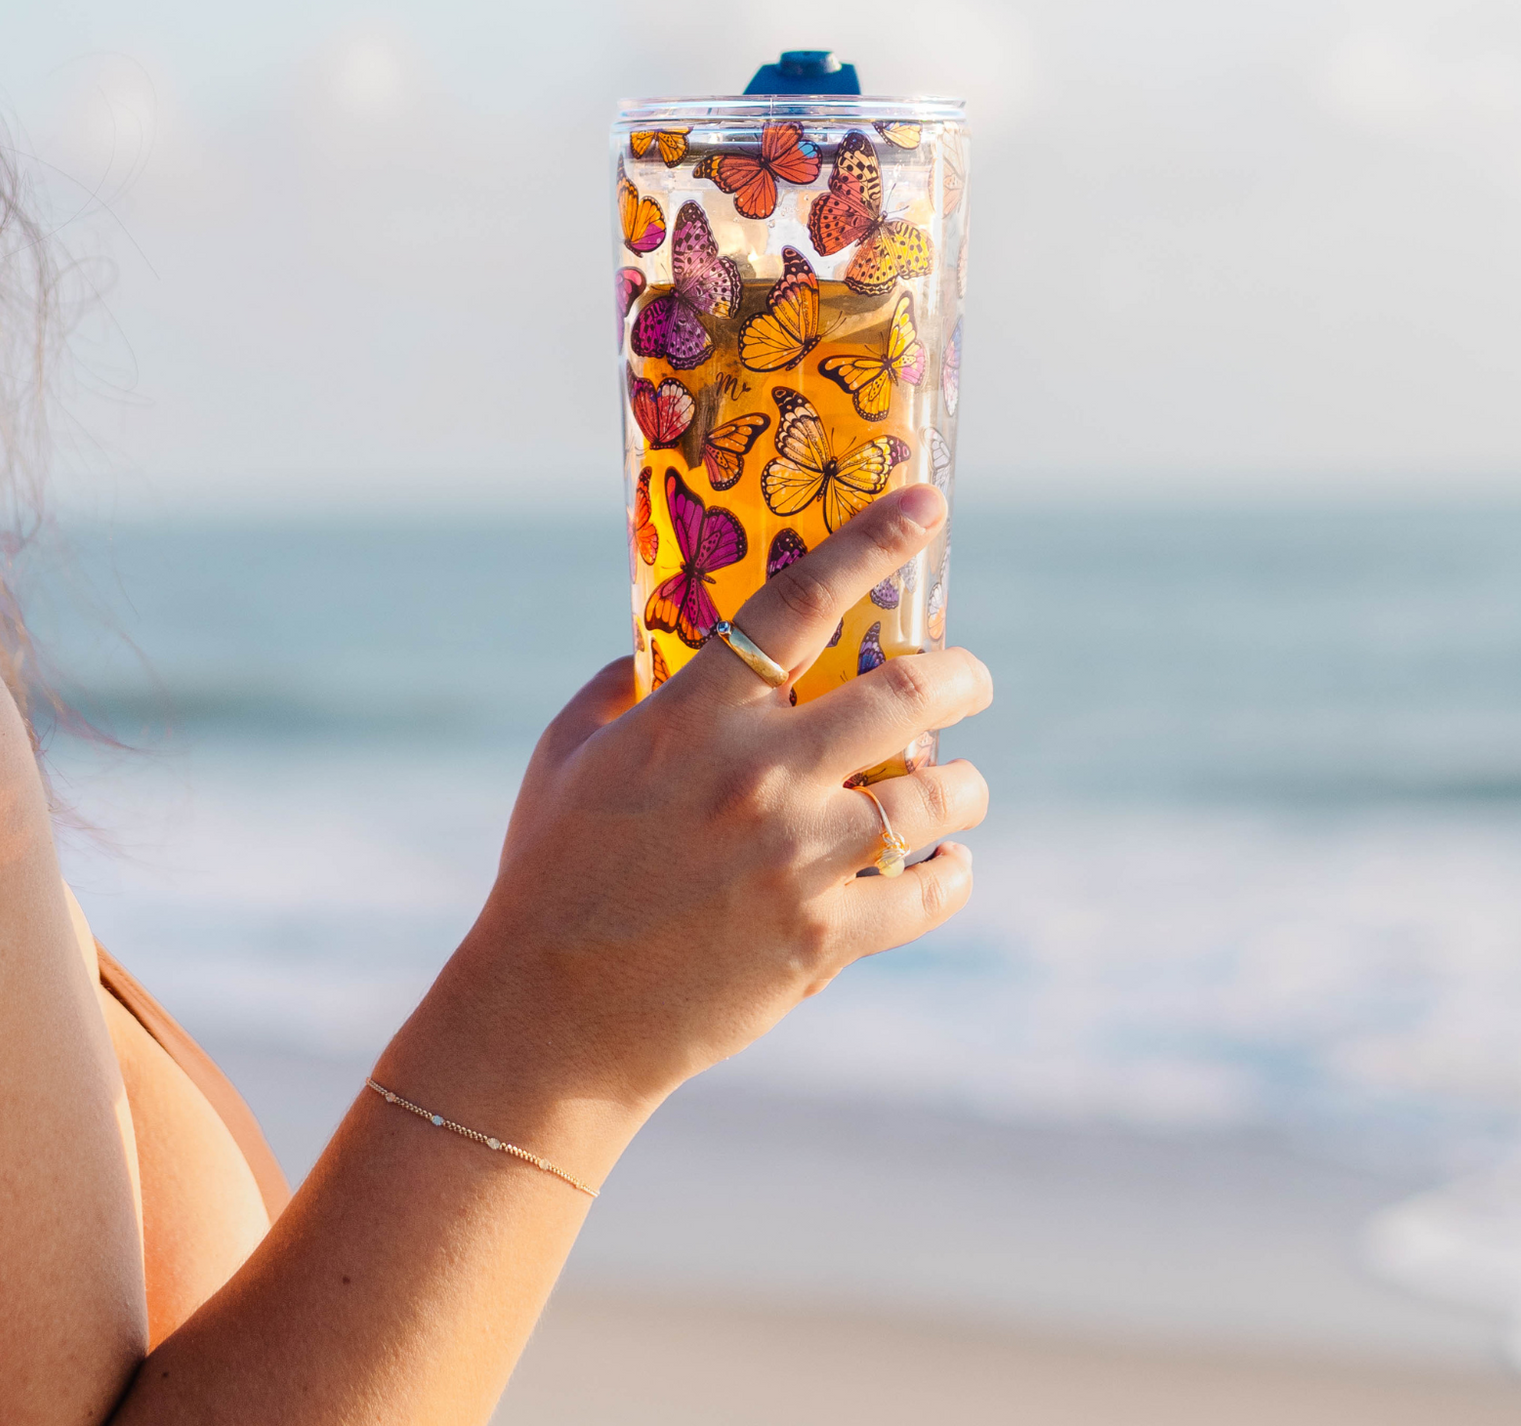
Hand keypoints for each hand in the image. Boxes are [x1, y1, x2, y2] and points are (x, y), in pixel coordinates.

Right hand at [441, 483, 990, 1116]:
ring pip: (937, 795)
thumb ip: (623, 687)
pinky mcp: (820, 940)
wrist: (549, 1017)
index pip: (801, 599)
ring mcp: (796, 860)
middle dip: (963, 675)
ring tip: (960, 787)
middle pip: (907, 691)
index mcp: (692, 714)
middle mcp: (757, 774)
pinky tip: (948, 867)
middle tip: (971, 679)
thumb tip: (664, 645)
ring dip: (963, 785)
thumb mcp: (567, 755)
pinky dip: (951, 875)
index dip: (874, 540)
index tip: (928, 502)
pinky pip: (927, 893)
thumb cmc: (550, 875)